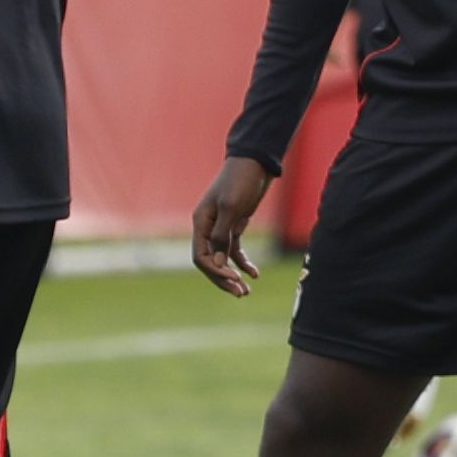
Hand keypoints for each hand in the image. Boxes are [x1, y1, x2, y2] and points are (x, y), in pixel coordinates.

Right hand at [192, 156, 274, 296]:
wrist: (255, 162)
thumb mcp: (231, 206)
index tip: (233, 278)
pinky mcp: (235, 225)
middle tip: (240, 294)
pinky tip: (255, 274)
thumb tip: (218, 263)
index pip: (201, 256)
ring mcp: (221, 227)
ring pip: (223, 259)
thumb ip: (222, 235)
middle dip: (223, 279)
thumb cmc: (240, 180)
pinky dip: (244, 263)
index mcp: (201, 223)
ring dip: (233, 275)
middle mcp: (207, 228)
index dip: (215, 271)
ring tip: (246, 291)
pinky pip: (235, 250)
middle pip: (211, 261)